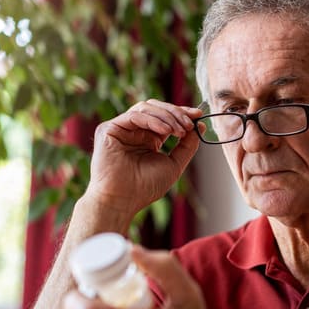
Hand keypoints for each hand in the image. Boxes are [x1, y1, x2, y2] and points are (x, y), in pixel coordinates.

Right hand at [85, 100, 202, 214]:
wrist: (123, 200)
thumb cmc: (145, 188)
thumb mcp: (174, 164)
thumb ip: (187, 145)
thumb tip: (199, 125)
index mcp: (148, 139)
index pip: (165, 117)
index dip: (182, 113)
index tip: (198, 115)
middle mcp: (134, 131)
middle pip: (156, 108)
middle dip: (176, 113)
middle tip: (190, 123)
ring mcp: (121, 129)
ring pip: (146, 108)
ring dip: (167, 116)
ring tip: (179, 130)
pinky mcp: (108, 129)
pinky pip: (134, 116)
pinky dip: (153, 120)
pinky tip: (166, 131)